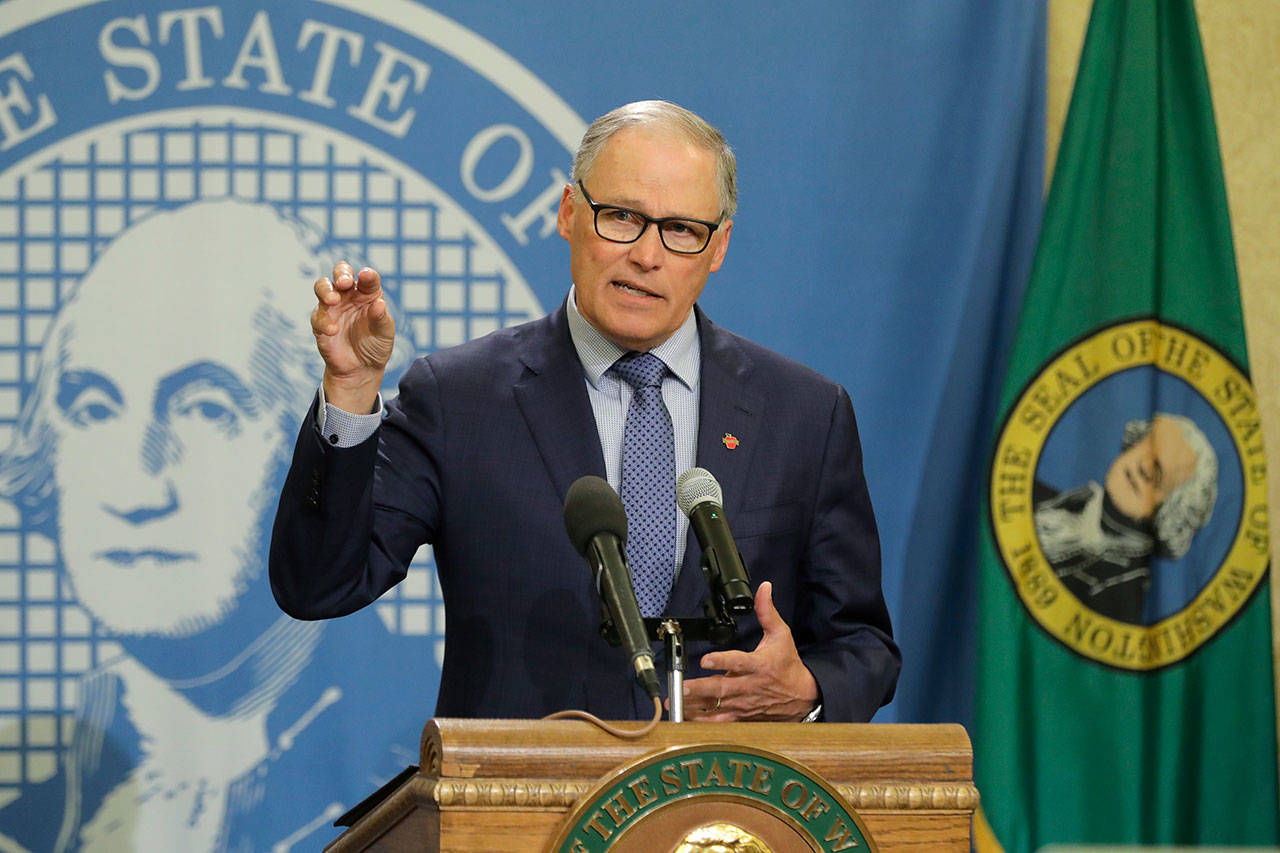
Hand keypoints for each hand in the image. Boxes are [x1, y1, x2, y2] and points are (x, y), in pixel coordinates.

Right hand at [312, 262, 394, 412]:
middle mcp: (349, 296)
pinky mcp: (320, 322)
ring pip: (323, 287)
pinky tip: (333, 330)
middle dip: (341, 273)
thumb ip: (381, 318)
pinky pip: (317, 316)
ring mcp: (333, 307)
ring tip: (334, 300)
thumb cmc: (376, 345)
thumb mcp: (384, 333)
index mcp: (368, 294)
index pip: (368, 278)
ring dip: (326, 291)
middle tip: (344, 282)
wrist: (361, 369)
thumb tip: (379, 303)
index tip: (366, 276)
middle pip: (340, 273)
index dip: (367, 275)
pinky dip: (323, 321)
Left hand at [677, 581, 819, 721]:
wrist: (802, 697)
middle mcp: (748, 686)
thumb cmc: (788, 666)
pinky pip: (719, 722)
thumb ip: (768, 612)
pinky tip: (685, 720)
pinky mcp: (741, 716)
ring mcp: (743, 704)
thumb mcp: (781, 635)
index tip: (706, 659)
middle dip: (700, 688)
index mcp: (757, 665)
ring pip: (716, 707)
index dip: (722, 661)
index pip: (738, 662)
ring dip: (695, 706)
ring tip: (676, 704)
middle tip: (682, 686)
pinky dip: (702, 723)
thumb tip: (763, 588)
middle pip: (721, 688)